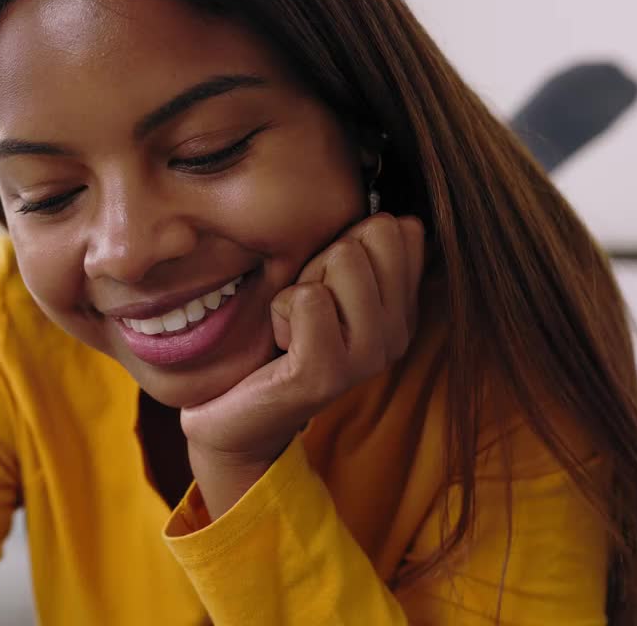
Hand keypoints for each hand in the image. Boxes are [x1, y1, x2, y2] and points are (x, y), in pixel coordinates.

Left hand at [180, 213, 426, 518]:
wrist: (234, 418)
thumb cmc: (274, 342)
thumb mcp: (322, 286)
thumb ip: (358, 253)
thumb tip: (398, 218)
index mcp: (402, 311)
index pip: (400, 230)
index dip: (348, 242)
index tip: (325, 284)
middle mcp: (397, 335)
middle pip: (372, 235)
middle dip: (323, 259)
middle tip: (303, 308)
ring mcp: (367, 357)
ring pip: (344, 257)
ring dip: (300, 283)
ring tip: (291, 325)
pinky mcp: (326, 373)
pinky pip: (308, 297)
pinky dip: (279, 308)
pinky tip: (279, 342)